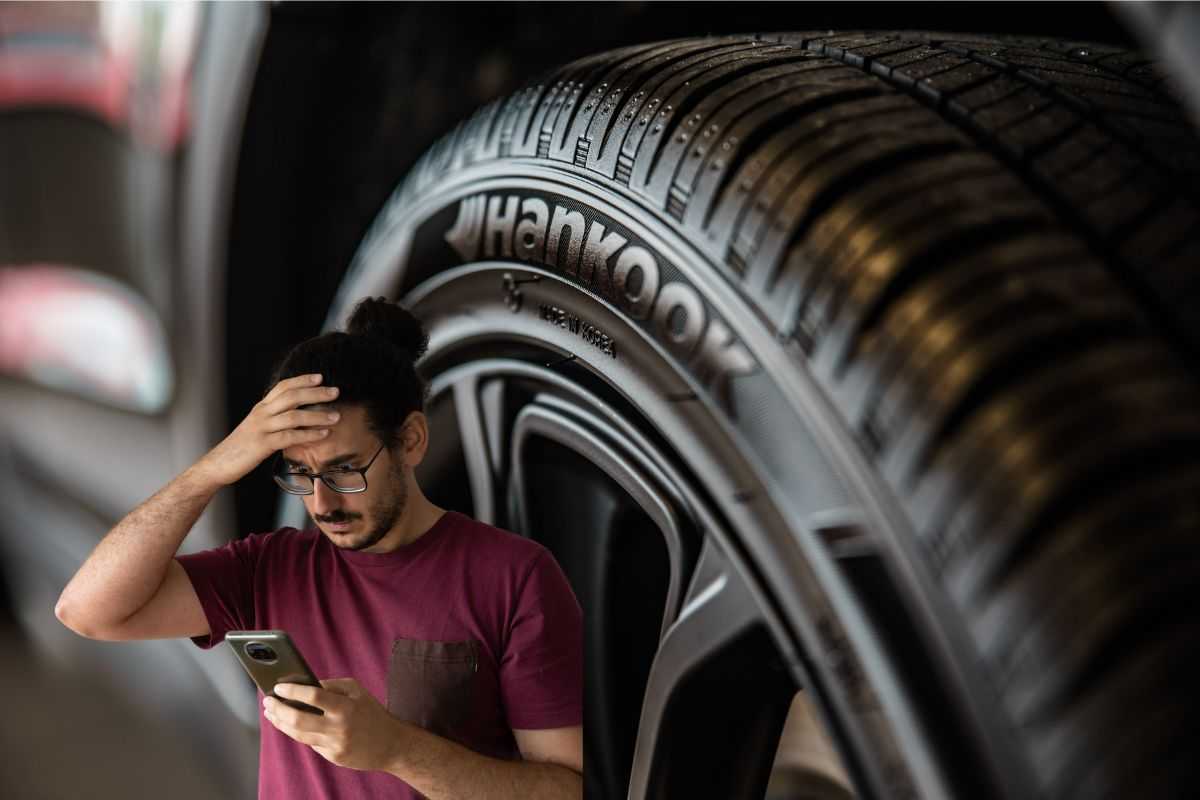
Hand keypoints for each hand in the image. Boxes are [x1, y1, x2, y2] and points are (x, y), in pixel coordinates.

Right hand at [194, 373, 340, 486]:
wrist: (219, 464)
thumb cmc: (242, 448)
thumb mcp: (259, 428)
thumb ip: (276, 420)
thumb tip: (299, 417)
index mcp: (261, 408)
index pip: (283, 387)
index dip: (302, 380)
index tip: (320, 377)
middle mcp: (261, 413)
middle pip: (291, 396)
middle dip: (315, 392)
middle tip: (335, 392)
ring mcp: (261, 428)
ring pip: (293, 416)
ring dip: (317, 415)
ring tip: (335, 417)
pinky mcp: (262, 444)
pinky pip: (290, 436)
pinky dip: (309, 434)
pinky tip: (323, 434)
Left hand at [265, 678, 404, 771]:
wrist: (390, 744)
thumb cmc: (371, 712)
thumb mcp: (357, 691)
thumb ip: (332, 686)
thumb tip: (305, 686)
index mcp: (346, 706)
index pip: (313, 696)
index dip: (293, 690)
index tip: (278, 687)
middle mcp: (339, 727)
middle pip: (299, 720)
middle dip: (278, 710)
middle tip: (268, 701)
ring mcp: (335, 745)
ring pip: (299, 735)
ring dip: (281, 723)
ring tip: (272, 713)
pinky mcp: (333, 757)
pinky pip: (310, 743)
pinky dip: (299, 732)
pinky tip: (291, 724)